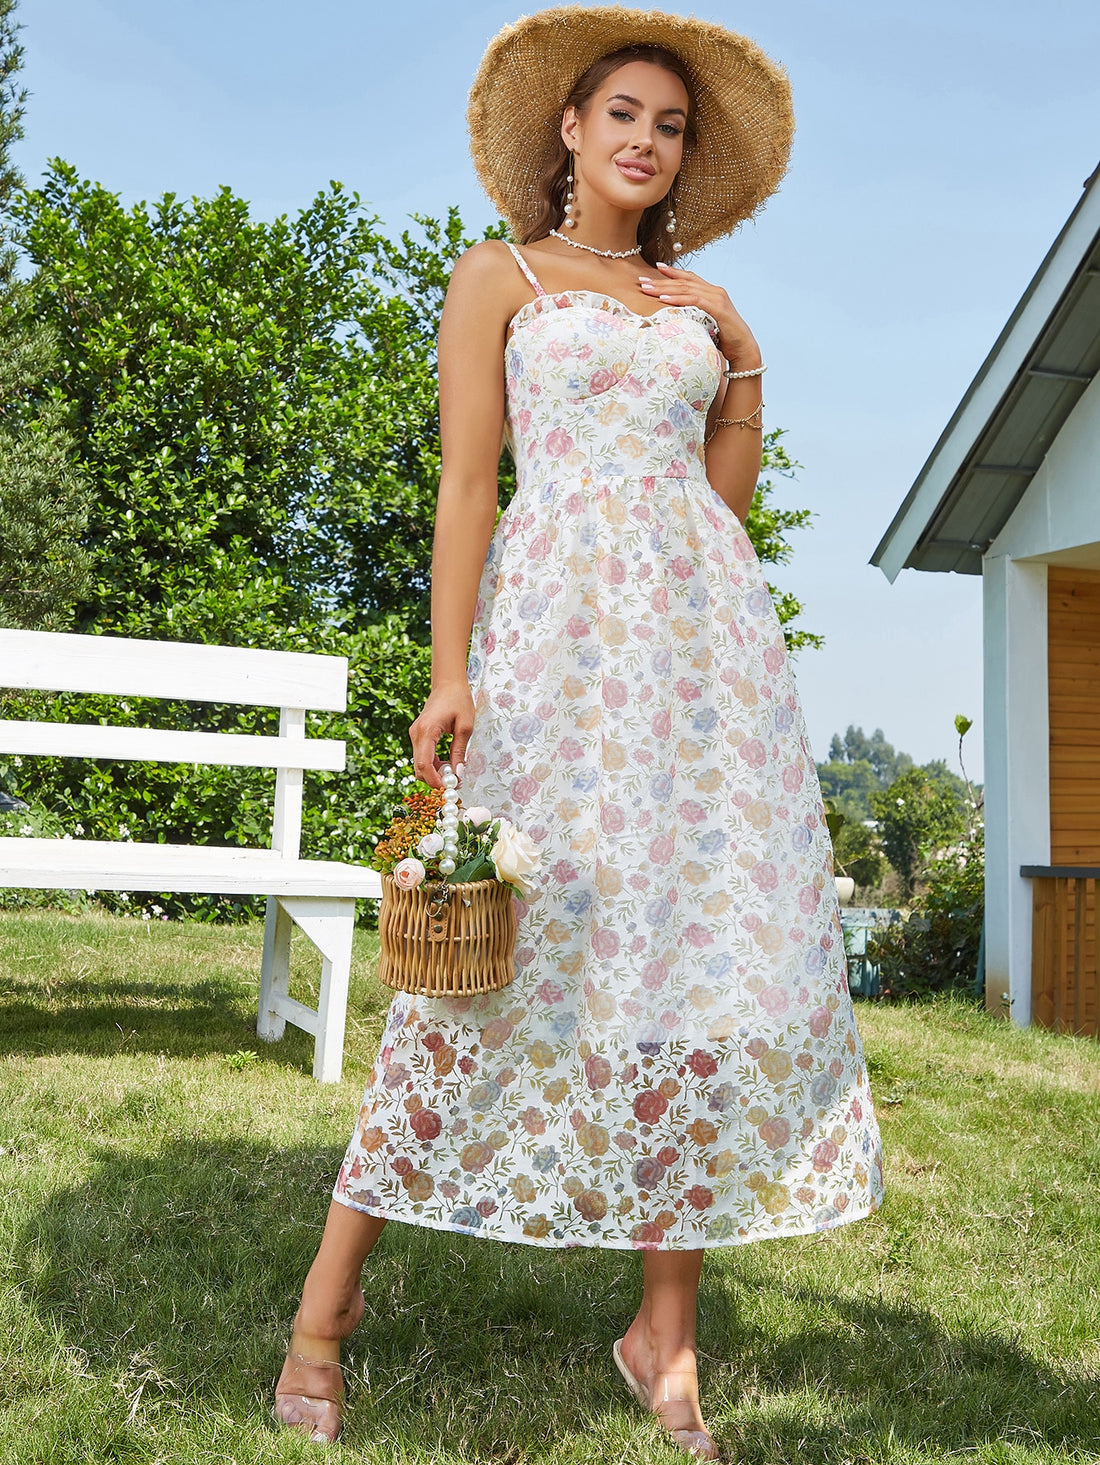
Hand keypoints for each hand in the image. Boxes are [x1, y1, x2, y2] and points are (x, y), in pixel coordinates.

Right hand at [409, 681, 474, 790]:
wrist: (448, 684)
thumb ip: (460, 752)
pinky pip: (422, 756)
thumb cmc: (458, 700)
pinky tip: (447, 762)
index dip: (434, 780)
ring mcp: (415, 735)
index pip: (424, 764)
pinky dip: (433, 764)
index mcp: (427, 730)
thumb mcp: (465, 727)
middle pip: (419, 768)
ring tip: (454, 770)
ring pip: (420, 764)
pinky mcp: (418, 735)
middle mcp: (416, 734)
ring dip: (435, 772)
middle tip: (454, 782)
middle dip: (434, 779)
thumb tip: (458, 773)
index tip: (448, 787)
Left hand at [639, 261, 759, 366]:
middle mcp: (715, 291)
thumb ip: (694, 316)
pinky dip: (678, 298)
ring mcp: (717, 298)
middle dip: (661, 280)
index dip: (673, 272)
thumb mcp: (705, 324)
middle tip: (641, 280)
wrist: (743, 349)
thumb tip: (675, 320)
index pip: (689, 278)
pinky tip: (664, 298)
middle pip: (684, 282)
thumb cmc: (724, 340)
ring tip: (647, 288)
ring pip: (686, 289)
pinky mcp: (718, 308)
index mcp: (712, 293)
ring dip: (664, 288)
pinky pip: (694, 300)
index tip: (655, 268)